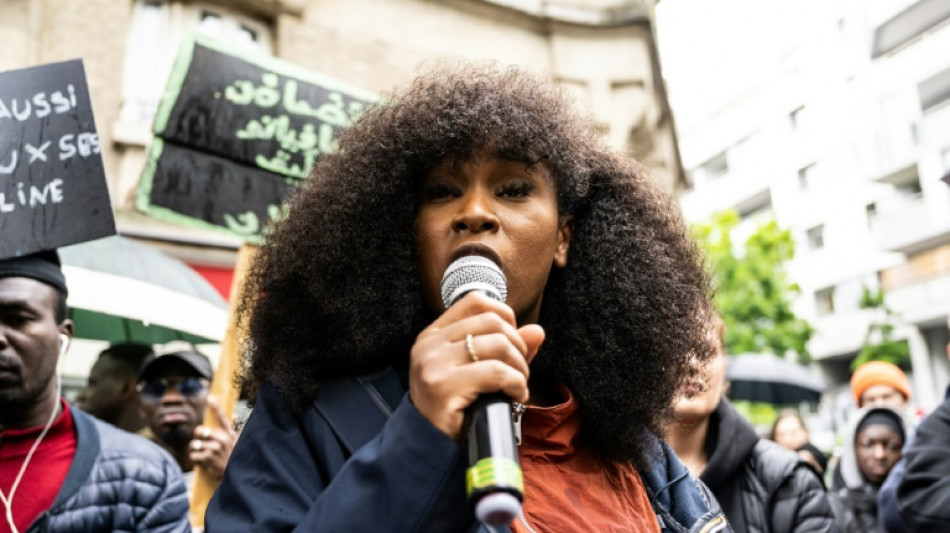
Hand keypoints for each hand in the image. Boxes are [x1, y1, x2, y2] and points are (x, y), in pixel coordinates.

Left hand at [189, 394, 237, 479]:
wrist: (236, 475)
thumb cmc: (234, 456)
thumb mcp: (237, 442)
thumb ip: (233, 429)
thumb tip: (234, 416)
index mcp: (228, 433)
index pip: (222, 417)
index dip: (215, 407)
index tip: (210, 397)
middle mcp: (222, 439)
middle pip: (200, 431)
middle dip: (197, 436)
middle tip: (200, 441)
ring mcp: (215, 449)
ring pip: (194, 444)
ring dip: (195, 450)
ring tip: (202, 453)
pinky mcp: (209, 459)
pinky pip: (193, 455)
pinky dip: (195, 459)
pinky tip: (202, 461)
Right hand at [409, 292, 544, 439]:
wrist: (428, 447)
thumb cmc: (455, 409)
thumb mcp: (476, 372)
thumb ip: (505, 349)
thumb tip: (537, 331)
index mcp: (434, 335)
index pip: (476, 301)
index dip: (505, 316)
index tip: (512, 343)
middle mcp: (430, 344)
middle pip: (493, 321)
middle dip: (518, 347)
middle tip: (519, 373)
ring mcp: (433, 364)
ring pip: (498, 345)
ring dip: (520, 368)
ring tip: (517, 387)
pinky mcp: (443, 387)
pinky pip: (497, 372)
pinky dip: (516, 384)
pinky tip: (514, 397)